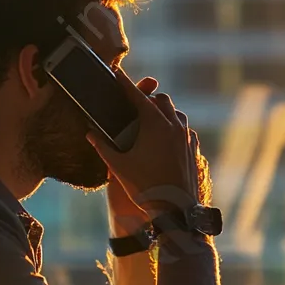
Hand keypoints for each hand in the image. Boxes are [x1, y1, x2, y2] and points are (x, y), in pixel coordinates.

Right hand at [88, 72, 197, 215]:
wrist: (176, 210)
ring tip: (149, 120)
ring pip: (176, 113)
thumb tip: (90, 133)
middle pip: (161, 100)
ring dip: (163, 112)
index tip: (117, 74)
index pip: (137, 96)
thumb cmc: (145, 188)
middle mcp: (174, 126)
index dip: (125, 84)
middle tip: (134, 104)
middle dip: (148, 98)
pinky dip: (174, 126)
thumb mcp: (118, 167)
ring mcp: (187, 137)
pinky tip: (165, 136)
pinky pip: (184, 128)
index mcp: (155, 125)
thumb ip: (103, 147)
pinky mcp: (194, 148)